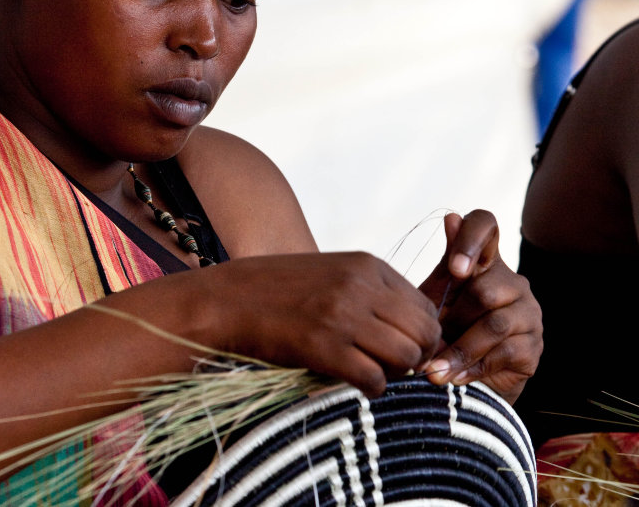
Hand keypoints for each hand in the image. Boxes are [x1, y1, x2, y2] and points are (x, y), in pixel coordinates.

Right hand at [203, 252, 441, 396]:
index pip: (425, 306)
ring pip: (407, 356)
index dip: (423, 334)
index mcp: (367, 265)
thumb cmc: (280, 290)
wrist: (229, 300)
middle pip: (424, 332)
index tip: (405, 347)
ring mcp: (343, 316)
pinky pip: (374, 378)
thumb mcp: (333, 273)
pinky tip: (357, 384)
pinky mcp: (324, 347)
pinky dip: (373, 388)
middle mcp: (361, 287)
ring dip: (396, 372)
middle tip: (396, 366)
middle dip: (418, 355)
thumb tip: (410, 327)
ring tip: (374, 372)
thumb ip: (371, 291)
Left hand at [418, 211, 541, 403]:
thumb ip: (443, 268)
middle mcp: (512, 282)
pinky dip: (472, 368)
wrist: (465, 381)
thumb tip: (450, 216)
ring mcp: (528, 314)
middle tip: (429, 339)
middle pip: (484, 290)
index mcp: (485, 262)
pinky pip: (503, 353)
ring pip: (494, 325)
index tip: (455, 269)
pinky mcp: (533, 348)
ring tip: (432, 370)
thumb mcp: (435, 300)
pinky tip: (453, 377)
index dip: (471, 239)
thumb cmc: (445, 331)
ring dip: (458, 350)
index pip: (486, 226)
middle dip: (451, 320)